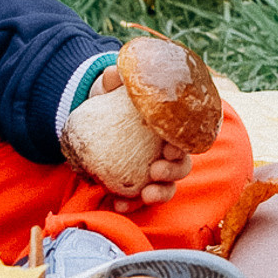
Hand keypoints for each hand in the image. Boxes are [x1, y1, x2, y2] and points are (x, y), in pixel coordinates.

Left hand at [91, 65, 195, 214]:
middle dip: (174, 171)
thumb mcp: (110, 91)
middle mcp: (166, 153)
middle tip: (156, 170)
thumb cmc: (111, 104)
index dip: (183, 145)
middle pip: (182, 166)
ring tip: (146, 194)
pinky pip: (139, 200)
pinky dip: (131, 205)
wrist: (92, 122)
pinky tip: (117, 205)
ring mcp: (154, 173)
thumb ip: (114, 81)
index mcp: (168, 129)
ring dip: (160, 193)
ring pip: (167, 188)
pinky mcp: (138, 187)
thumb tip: (112, 72)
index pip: (185, 138)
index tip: (170, 146)